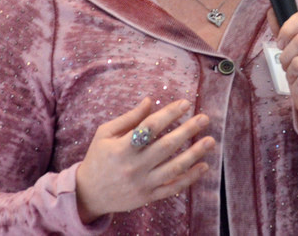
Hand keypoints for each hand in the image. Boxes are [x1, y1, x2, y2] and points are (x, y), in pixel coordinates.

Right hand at [74, 98, 213, 223]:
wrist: (87, 194)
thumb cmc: (98, 158)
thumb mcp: (105, 134)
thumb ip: (129, 118)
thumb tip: (150, 100)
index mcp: (122, 148)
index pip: (150, 127)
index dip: (169, 113)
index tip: (186, 103)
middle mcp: (133, 166)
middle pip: (166, 146)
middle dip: (188, 130)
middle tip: (204, 118)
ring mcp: (142, 183)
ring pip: (173, 168)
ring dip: (194, 154)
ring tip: (210, 141)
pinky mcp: (148, 196)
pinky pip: (172, 188)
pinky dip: (190, 178)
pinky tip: (203, 166)